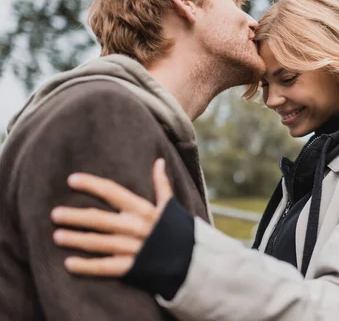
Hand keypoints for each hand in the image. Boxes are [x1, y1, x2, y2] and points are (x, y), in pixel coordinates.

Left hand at [51, 158, 172, 276]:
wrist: (193, 259)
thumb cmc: (178, 230)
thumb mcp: (170, 206)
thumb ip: (161, 184)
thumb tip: (159, 161)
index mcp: (143, 209)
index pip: (113, 192)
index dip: (92, 185)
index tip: (72, 180)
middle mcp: (136, 227)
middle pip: (100, 220)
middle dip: (76, 217)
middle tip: (55, 214)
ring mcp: (133, 248)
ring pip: (100, 243)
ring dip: (77, 240)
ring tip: (57, 236)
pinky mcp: (132, 267)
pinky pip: (106, 267)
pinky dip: (87, 267)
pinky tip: (69, 264)